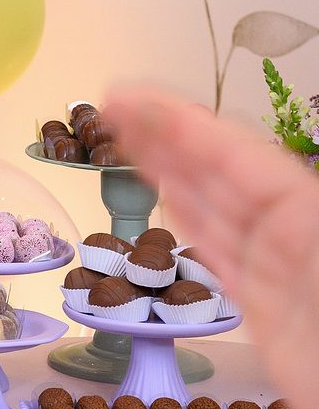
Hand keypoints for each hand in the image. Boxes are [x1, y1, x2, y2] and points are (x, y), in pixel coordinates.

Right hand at [107, 85, 318, 408]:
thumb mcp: (318, 241)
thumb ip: (287, 210)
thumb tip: (199, 188)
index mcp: (310, 210)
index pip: (236, 153)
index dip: (180, 123)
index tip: (128, 99)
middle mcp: (293, 231)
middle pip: (221, 172)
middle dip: (166, 136)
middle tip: (111, 109)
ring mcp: (276, 270)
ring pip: (214, 208)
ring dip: (167, 169)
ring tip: (121, 137)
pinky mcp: (262, 309)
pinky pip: (218, 254)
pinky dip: (190, 221)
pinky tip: (166, 196)